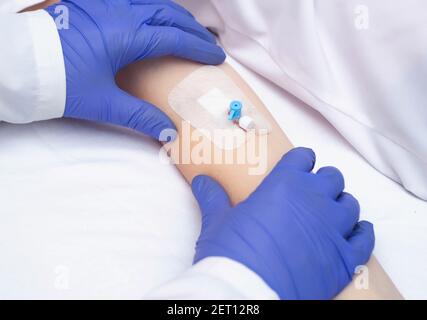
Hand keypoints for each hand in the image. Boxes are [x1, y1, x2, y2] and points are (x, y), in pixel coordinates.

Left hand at [45, 0, 224, 138]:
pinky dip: (151, 7)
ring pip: (151, 1)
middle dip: (192, 28)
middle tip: (208, 42)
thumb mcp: (103, 103)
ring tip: (187, 28)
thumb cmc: (59, 82)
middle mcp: (118, 11)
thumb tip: (169, 134)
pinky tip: (153, 15)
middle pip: (167, 13)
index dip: (198, 47)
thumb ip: (140, 116)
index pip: (174, 37)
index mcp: (125, 34)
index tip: (216, 56)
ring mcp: (104, 3)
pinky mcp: (91, 3)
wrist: (17, 66)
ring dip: (173, 14)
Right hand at [191, 147, 374, 298]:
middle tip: (309, 194)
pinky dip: (360, 232)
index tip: (297, 168)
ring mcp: (332, 229)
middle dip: (322, 183)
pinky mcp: (344, 258)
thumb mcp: (217, 222)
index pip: (303, 158)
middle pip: (332, 178)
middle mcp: (314, 200)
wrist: (248, 293)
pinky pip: (364, 237)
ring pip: (350, 204)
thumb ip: (213, 197)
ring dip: (340, 205)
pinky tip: (353, 231)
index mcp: (284, 184)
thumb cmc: (231, 254)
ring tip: (327, 214)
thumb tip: (202, 181)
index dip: (301, 162)